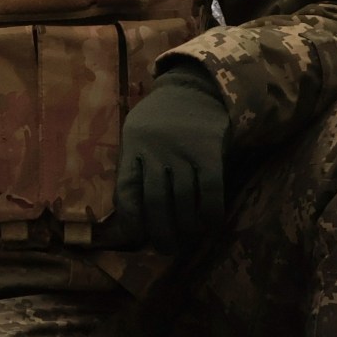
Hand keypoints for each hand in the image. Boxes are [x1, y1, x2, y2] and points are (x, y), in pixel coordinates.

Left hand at [114, 66, 229, 250]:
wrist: (195, 88)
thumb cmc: (161, 118)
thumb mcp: (136, 133)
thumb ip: (134, 166)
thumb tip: (133, 213)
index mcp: (132, 147)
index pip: (126, 191)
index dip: (131, 219)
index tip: (137, 237)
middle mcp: (155, 151)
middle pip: (155, 201)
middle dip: (160, 232)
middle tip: (165, 248)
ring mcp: (182, 151)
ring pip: (182, 199)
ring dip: (185, 228)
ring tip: (185, 241)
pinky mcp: (209, 151)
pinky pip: (210, 189)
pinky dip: (210, 212)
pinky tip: (209, 225)